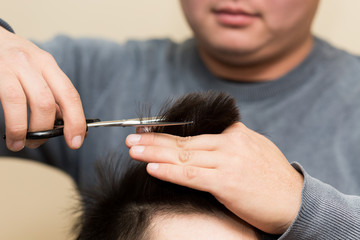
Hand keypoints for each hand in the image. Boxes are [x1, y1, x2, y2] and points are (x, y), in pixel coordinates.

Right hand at [0, 27, 85, 150]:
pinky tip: (9, 133)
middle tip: (38, 143)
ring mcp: (7, 66)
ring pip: (20, 102)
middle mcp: (29, 62)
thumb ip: (51, 93)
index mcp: (47, 63)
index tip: (76, 141)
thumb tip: (66, 124)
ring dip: (22, 130)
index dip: (76, 121)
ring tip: (19, 143)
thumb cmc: (13, 58)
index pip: (69, 95)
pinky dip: (9, 123)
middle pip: (46, 102)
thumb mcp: (37, 69)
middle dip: (45, 130)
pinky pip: (2, 102)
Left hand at [126, 122, 303, 233]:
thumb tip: (207, 141)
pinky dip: (169, 170)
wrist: (296, 201)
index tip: (148, 132)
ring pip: (183, 155)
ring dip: (154, 152)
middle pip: (184, 140)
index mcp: (234, 133)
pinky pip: (191, 175)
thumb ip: (230, 143)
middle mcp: (229, 143)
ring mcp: (227, 162)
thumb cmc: (272, 178)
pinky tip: (151, 167)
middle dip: (154, 139)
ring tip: (133, 149)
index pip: (194, 131)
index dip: (168, 132)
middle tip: (132, 138)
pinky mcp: (227, 183)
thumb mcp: (253, 149)